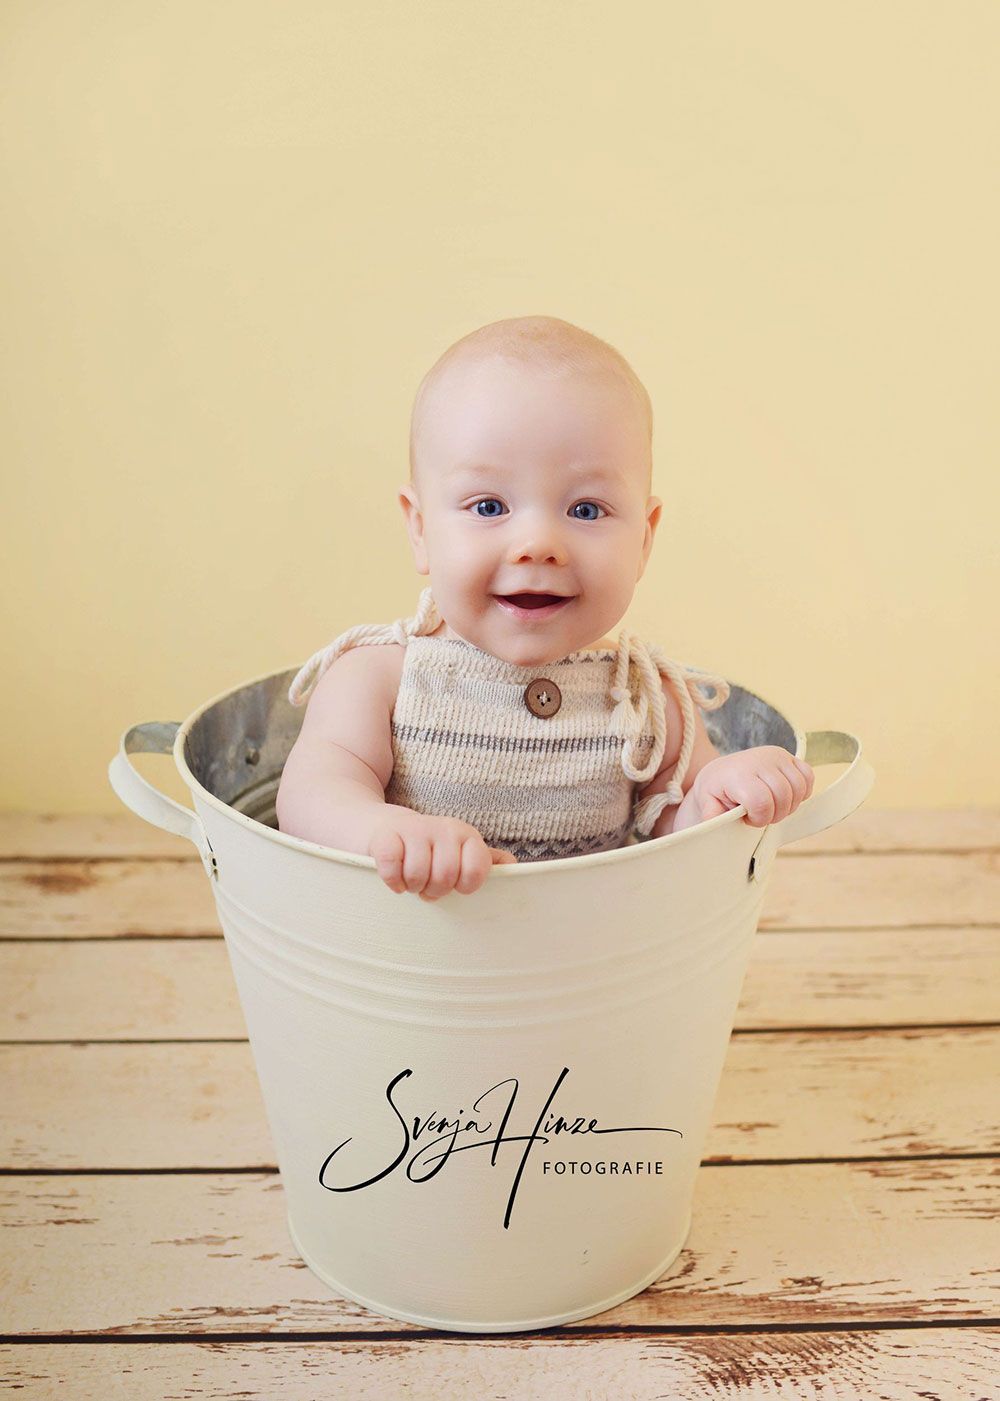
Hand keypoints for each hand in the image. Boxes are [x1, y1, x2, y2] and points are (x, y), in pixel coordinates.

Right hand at [368, 808, 516, 898]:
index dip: (465, 886)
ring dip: (412, 886)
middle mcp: (443, 828)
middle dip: (434, 891)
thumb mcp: (458, 851)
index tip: (455, 886)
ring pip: (418, 875)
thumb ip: (484, 861)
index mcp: (466, 835)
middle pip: (445, 877)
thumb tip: (512, 865)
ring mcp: (414, 829)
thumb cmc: (428, 849)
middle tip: (427, 886)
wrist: (383, 827)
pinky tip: (394, 878)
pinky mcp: (385, 836)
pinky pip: (392, 870)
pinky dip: (392, 882)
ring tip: (411, 880)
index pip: (477, 870)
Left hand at [690, 747, 814, 826]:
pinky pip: (808, 776)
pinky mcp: (789, 756)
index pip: (762, 802)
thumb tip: (711, 823)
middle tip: (761, 815)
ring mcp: (777, 756)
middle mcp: (760, 760)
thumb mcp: (707, 803)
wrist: (722, 772)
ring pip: (799, 788)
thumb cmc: (717, 790)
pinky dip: (803, 792)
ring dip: (790, 805)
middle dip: (775, 814)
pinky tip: (786, 797)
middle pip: (783, 796)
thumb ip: (711, 815)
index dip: (759, 818)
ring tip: (772, 807)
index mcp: (739, 773)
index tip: (748, 818)